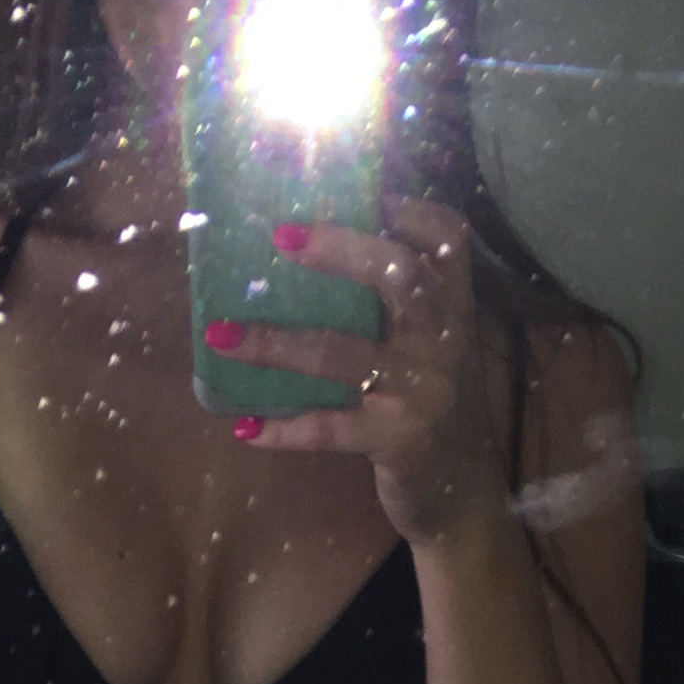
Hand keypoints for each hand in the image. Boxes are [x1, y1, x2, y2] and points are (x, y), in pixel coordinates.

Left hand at [210, 197, 504, 543]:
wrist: (463, 495)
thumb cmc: (431, 406)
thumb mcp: (430, 345)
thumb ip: (397, 302)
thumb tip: (312, 246)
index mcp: (455, 304)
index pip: (445, 235)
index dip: (403, 206)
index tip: (355, 188)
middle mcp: (444, 339)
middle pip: (398, 275)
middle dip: (340, 248)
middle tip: (280, 235)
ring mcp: (424, 391)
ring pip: (342, 353)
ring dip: (273, 343)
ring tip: (220, 334)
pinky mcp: (400, 441)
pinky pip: (330, 429)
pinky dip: (284, 428)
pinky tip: (245, 426)